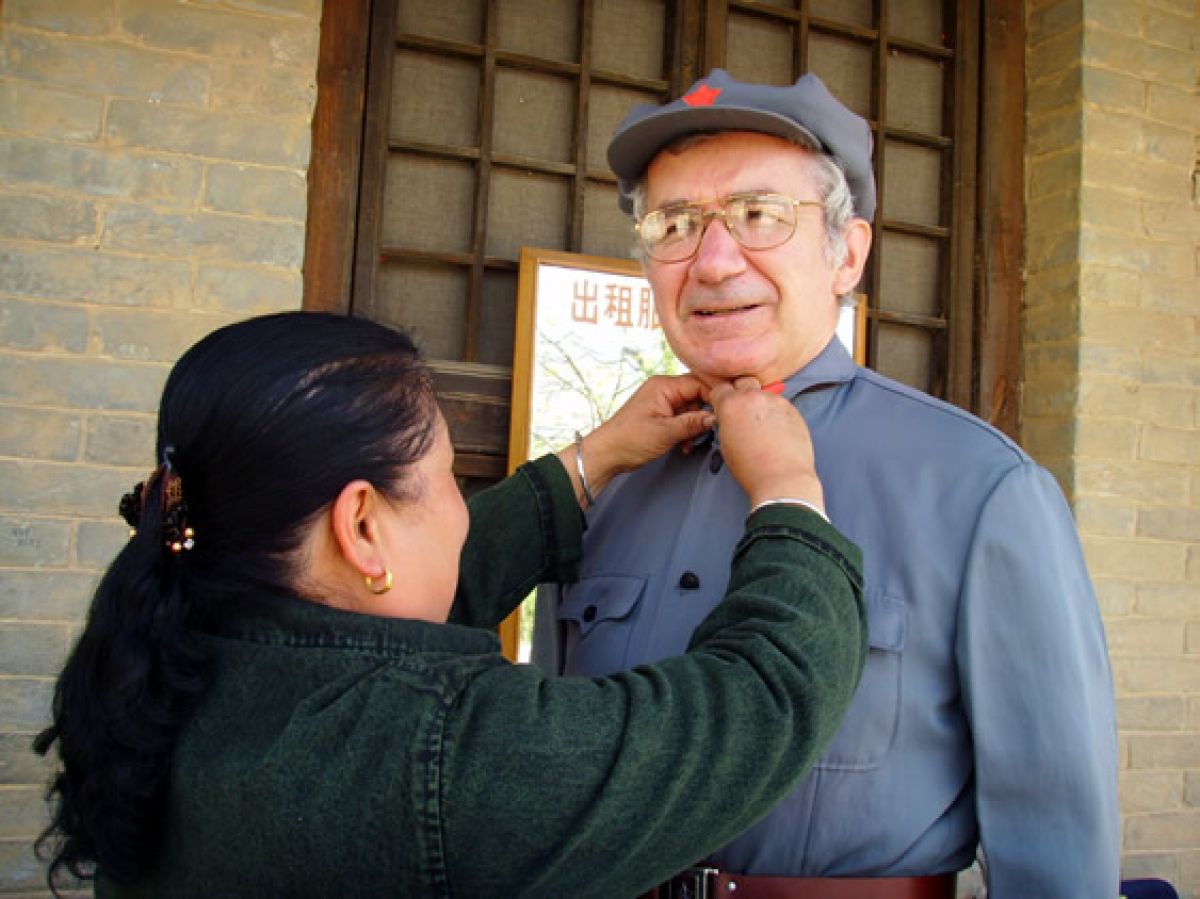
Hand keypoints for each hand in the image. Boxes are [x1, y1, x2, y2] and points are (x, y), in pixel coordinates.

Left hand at [557, 374, 714, 503]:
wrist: (606, 454)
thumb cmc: (628, 440)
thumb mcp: (665, 432)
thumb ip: (693, 423)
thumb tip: (716, 418)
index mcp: (663, 386)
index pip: (699, 383)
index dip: (714, 397)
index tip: (726, 412)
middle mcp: (663, 390)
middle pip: (697, 395)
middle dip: (704, 414)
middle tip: (709, 431)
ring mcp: (661, 403)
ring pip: (691, 409)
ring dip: (695, 426)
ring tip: (691, 442)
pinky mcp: (660, 416)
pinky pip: (682, 419)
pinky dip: (686, 431)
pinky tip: (684, 446)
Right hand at [709, 377, 824, 512]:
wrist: (782, 477)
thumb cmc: (751, 467)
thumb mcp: (725, 443)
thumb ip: (726, 422)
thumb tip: (729, 418)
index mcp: (731, 404)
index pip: (720, 388)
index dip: (720, 398)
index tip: (723, 407)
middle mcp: (753, 397)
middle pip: (744, 382)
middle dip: (741, 392)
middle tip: (743, 411)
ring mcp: (776, 401)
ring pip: (764, 394)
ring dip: (761, 404)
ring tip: (763, 427)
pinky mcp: (793, 409)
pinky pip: (781, 405)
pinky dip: (777, 414)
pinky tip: (777, 432)